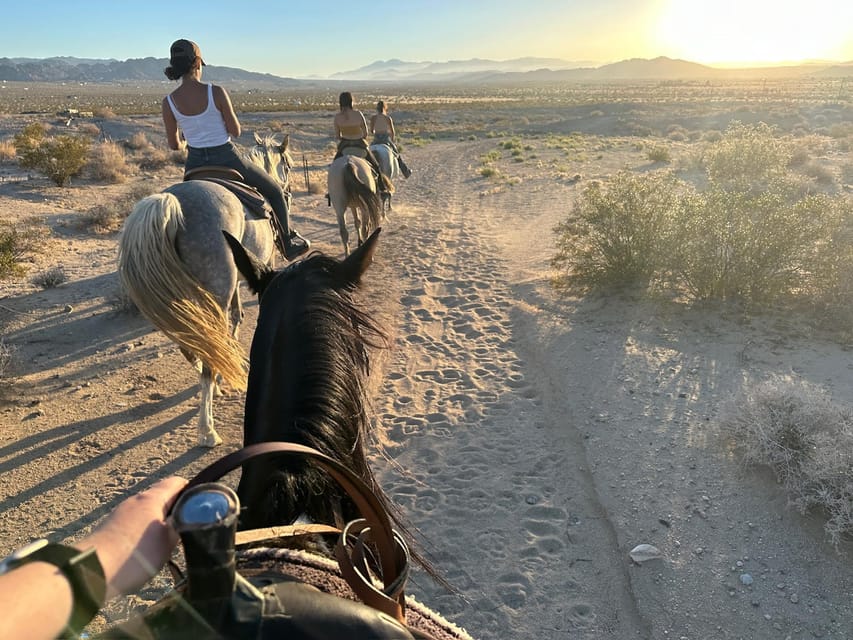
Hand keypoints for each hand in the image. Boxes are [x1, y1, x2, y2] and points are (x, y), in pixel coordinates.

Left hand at [81, 476, 186, 597]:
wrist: (90, 572)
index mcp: (152, 498)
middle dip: (176, 511)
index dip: (193, 491)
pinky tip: (145, 553)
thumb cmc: (134, 555)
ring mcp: (119, 514)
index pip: (177, 483)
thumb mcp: (168, 543)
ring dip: (158, 524)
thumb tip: (188, 520)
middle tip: (188, 529)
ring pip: (147, 513)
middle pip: (161, 498)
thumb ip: (181, 528)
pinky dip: (142, 534)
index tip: (202, 506)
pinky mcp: (109, 529)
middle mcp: (134, 501)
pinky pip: (133, 525)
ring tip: (167, 545)